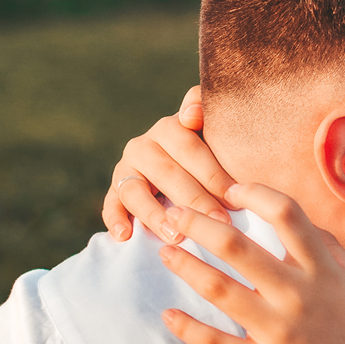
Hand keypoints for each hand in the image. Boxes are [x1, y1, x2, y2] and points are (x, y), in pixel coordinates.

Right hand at [102, 86, 235, 240]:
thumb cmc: (213, 150)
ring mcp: (126, 169)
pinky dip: (115, 220)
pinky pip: (111, 205)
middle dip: (195, 200)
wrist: (189, 169)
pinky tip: (125, 236)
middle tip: (219, 223)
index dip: (212, 173)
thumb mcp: (215, 129)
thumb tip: (190, 115)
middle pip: (167, 173)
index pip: (189, 148)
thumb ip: (203, 107)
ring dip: (155, 214)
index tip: (233, 197)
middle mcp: (144, 145)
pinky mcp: (115, 192)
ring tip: (176, 235)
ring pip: (135, 190)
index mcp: (170, 128)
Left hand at [158, 191, 344, 343]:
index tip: (229, 191)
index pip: (285, 213)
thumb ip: (327, 248)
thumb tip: (293, 218)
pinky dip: (187, 327)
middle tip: (176, 214)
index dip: (253, 193)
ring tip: (166, 252)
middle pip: (236, 245)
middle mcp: (300, 297)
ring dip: (184, 265)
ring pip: (218, 289)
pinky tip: (168, 314)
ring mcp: (280, 334)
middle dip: (197, 223)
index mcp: (324, 271)